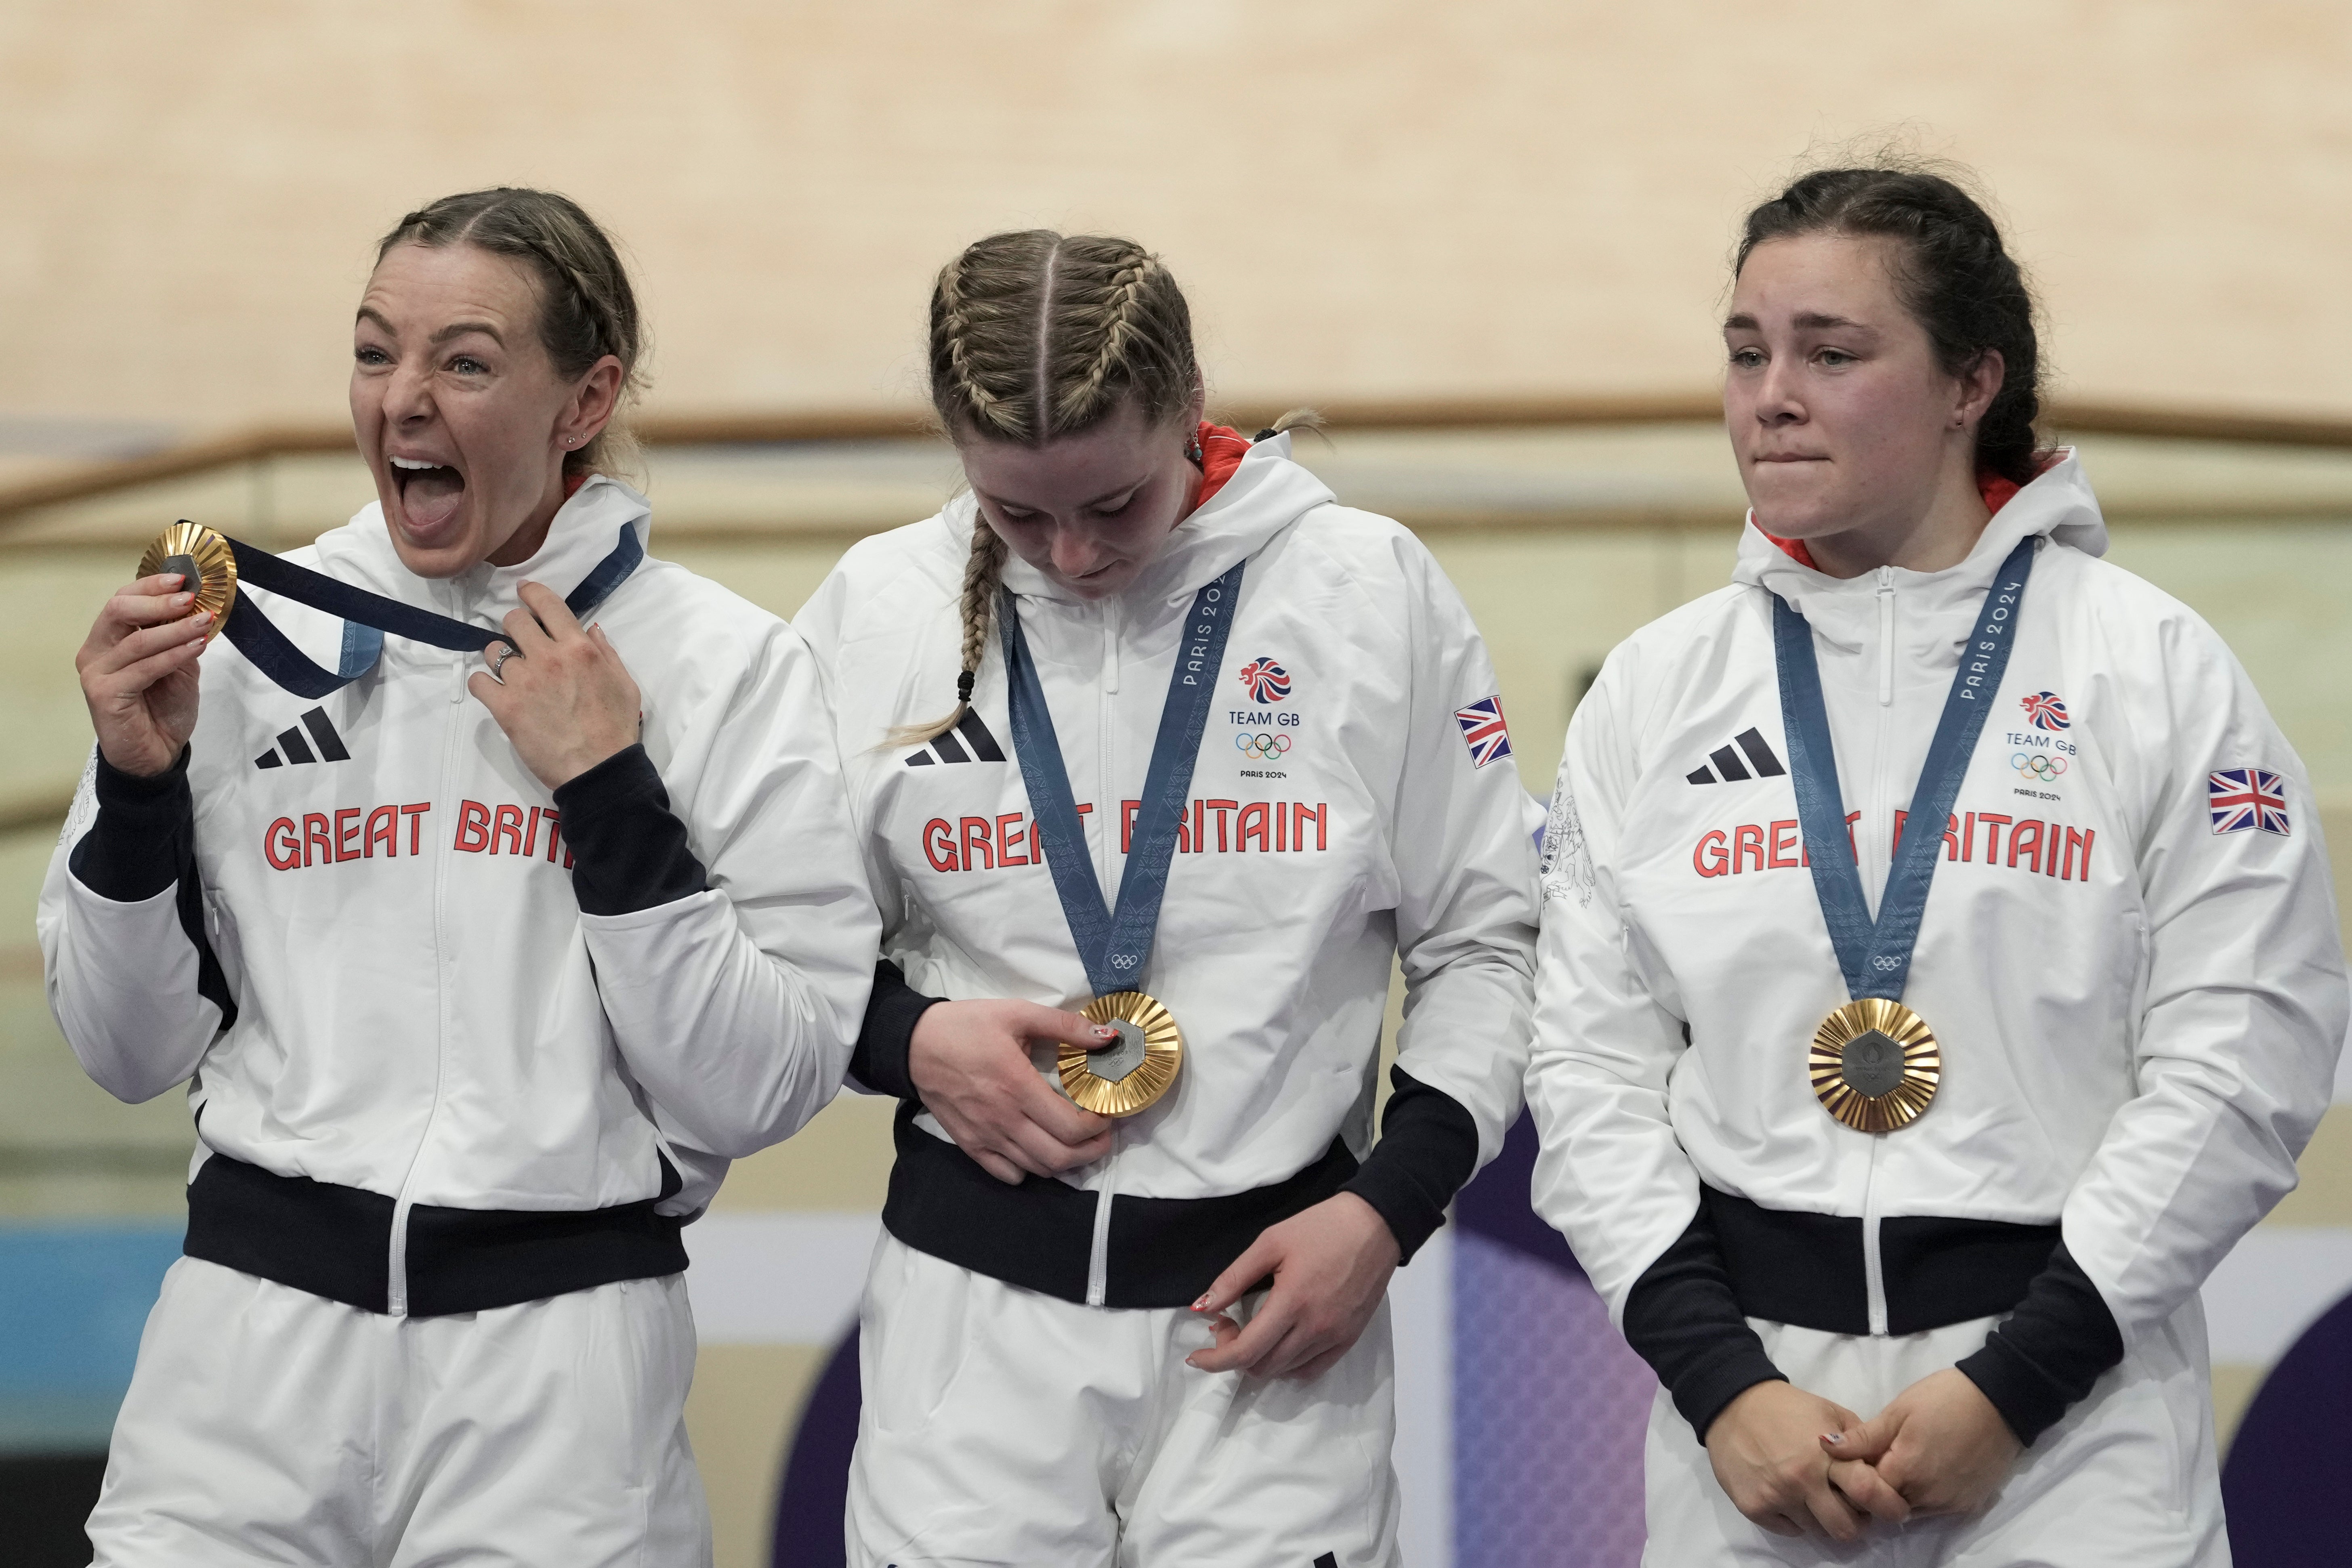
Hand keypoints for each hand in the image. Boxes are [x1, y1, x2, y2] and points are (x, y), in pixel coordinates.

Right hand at [77, 573, 212, 776]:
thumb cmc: (163, 709)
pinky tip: (196, 647)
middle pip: (119, 611)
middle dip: (158, 602)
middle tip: (191, 598)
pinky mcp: (104, 694)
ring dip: (175, 629)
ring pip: (137, 640)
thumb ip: (179, 640)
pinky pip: (144, 668)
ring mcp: (97, 673)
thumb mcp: (178, 667)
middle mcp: (96, 652)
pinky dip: (173, 655)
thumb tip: (196, 609)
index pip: (122, 601)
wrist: (155, 754)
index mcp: (109, 640)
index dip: (150, 587)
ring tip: (205, 621)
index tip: (182, 578)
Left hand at [468, 581, 641, 788]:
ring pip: (493, 651)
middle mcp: (549, 657)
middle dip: (515, 627)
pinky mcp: (505, 707)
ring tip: (511, 675)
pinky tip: (495, 694)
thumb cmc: (617, 729)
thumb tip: (591, 630)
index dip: (531, 592)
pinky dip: (483, 685)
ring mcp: (524, 682)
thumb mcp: (624, 684)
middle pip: (514, 621)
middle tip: (521, 644)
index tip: (524, 592)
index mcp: (580, 648)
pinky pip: (478, 682)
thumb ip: (607, 653)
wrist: (599, 770)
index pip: (547, 604)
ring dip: (500, 659)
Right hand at [908, 1000, 1118, 1183]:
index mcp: (1018, 1087)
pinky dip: (1030, 1170)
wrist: (915, 1045)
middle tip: (1103, 1134)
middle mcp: (1004, 1120)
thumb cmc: (967, 1027)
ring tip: (1078, 1142)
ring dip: (1066, 1162)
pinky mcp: (970, 1146)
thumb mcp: (1016, 1013)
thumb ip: (1063, 1025)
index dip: (1099, 1126)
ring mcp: (986, 1138)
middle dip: (1092, 1150)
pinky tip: (1038, 1150)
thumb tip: (1107, 1037)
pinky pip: (1007, 1175)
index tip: (1108, 1111)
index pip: (1071, 1127)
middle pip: (1060, 1157)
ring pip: (1037, 1169)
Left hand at [1185, 1192, 1400, 1381]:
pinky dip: (1288, 1366)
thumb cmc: (1320, 1227)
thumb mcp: (1270, 1242)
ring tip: (1254, 1329)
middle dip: (1234, 1354)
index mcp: (1292, 1302)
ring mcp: (1336, 1337)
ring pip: (1285, 1371)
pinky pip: (1313, 1370)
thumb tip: (1202, 1307)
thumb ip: (1234, 1278)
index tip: (1195, 1356)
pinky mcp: (1350, 1338)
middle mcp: (1315, 1328)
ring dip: (1260, 1360)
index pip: (1246, 1351)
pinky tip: (1279, 1346)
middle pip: (1263, 1367)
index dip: (1215, 1360)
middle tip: (1228, 1325)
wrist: (1376, 1224)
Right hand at [1704, 1381, 1885, 1540]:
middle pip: (1846, 1528)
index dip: (1890, 1506)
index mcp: (1825, 1454)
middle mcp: (1801, 1480)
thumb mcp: (1830, 1412)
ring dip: (1825, 1520)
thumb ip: (1859, 1440)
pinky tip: (1792, 1497)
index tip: (1895, 1510)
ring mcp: (1776, 1497)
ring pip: (1818, 1532)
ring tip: (1818, 1499)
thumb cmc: (1787, 1407)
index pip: (1868, 1491)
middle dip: (1857, 1523)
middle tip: (1854, 1509)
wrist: (1732, 1405)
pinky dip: (1797, 1519)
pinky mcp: (1754, 1508)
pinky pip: (1790, 1531)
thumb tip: (1884, 1467)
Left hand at [1821, 1368, 2020, 1519]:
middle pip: (1889, 1505)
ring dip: (1902, 1493)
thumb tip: (1824, 1446)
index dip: (1857, 1475)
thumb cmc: (1944, 1398)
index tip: (1859, 1456)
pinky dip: (1925, 1496)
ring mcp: (1951, 1504)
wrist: (2000, 1400)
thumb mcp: (1898, 1411)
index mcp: (1906, 1472)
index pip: (1865, 1490)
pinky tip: (1928, 1469)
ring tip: (1905, 1460)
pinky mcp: (1969, 1505)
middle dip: (1878, 1488)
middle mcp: (1929, 1497)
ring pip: (1912, 1510)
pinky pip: (1937, 1509)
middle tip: (1881, 1457)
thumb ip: (1863, 1437)